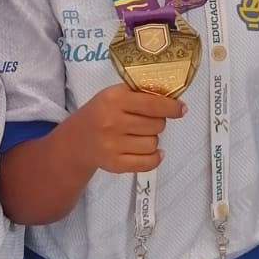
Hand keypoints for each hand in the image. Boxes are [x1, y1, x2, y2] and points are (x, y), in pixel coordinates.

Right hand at [68, 82, 185, 174]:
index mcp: (114, 99)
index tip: (181, 109)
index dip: (171, 107)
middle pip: (156, 124)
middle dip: (158, 122)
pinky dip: (154, 157)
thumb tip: (173, 99)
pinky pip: (149, 162)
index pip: (152, 104)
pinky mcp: (115, 164)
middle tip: (147, 120)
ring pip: (154, 143)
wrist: (77, 140)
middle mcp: (112, 122)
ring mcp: (113, 145)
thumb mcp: (115, 94)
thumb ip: (140, 94)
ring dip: (152, 138)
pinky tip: (149, 150)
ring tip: (139, 134)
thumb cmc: (101, 112)